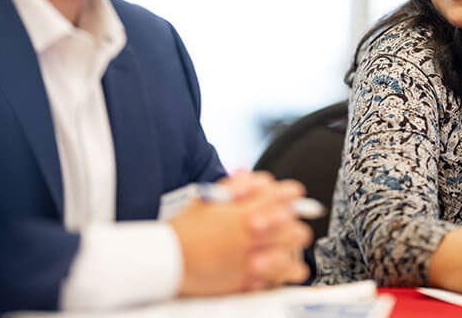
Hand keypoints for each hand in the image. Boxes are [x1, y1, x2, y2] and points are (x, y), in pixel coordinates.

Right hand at [170, 172, 312, 295]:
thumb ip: (238, 185)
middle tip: (290, 222)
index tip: (295, 194)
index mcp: (245, 212)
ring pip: (293, 252)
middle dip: (295, 222)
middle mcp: (253, 235)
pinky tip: (286, 267)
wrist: (167, 262)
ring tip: (291, 246)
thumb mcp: (208, 197)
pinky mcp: (249, 281)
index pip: (284, 197)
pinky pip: (281, 277)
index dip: (292, 193)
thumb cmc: (184, 230)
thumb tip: (260, 180)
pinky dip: (287, 271)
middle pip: (294, 226)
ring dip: (295, 247)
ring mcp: (253, 259)